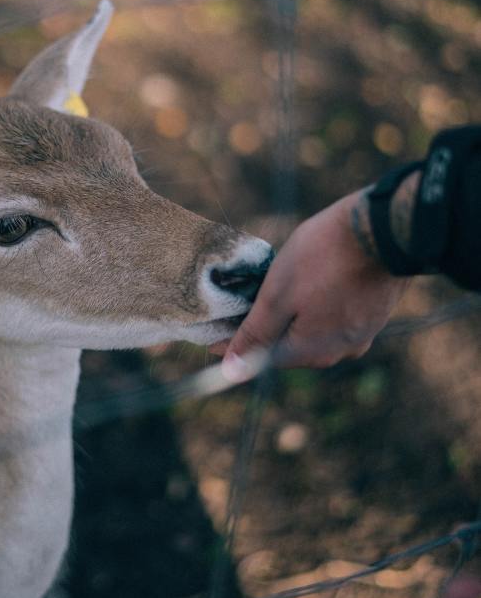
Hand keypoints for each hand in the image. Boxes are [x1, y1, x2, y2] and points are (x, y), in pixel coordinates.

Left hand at [213, 190, 407, 377]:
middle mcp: (340, 351)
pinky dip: (318, 301)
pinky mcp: (375, 311)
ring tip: (280, 283)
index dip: (236, 341)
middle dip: (267, 324)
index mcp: (312, 352)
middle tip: (245, 298)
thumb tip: (231, 371)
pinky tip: (312, 278)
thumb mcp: (278, 295)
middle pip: (290, 344)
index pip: (263, 356)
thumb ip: (255, 334)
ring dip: (294, 311)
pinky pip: (335, 314)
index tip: (213, 331)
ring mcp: (362, 332)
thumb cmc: (324, 258)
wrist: (384, 226)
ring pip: (314, 327)